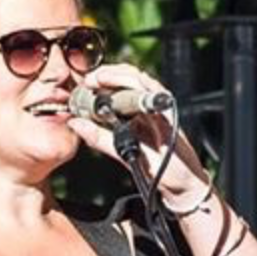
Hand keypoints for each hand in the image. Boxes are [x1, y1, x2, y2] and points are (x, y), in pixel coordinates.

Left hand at [67, 61, 209, 203]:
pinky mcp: (168, 111)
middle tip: (91, 79)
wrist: (181, 182)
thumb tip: (75, 123)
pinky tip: (128, 84)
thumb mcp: (120, 152)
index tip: (84, 83)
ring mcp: (157, 107)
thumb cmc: (156, 168)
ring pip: (138, 79)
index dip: (99, 80)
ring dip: (119, 75)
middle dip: (107, 73)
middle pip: (126, 77)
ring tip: (102, 78)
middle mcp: (144, 106)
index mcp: (131, 113)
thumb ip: (99, 138)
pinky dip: (141, 85)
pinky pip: (155, 91)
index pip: (115, 86)